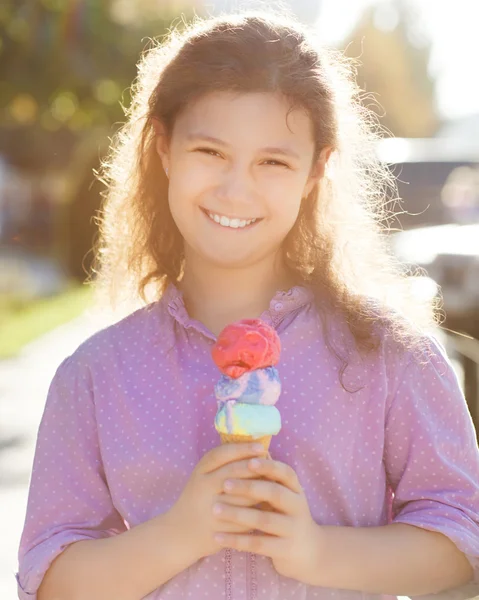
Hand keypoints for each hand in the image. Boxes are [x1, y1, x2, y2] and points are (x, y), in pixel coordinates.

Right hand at [167, 442, 268, 560]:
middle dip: (256, 466)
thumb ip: (225, 464)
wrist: (180, 533)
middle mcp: (202, 488)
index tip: (261, 446)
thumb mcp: (205, 477)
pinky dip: (259, 512)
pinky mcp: (218, 530)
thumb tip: (258, 450)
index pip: (222, 454)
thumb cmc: (200, 498)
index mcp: (200, 472)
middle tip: (273, 464)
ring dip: (263, 490)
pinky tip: (271, 507)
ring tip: (277, 484)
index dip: (242, 449)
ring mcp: (209, 510)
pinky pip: (245, 519)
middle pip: (234, 472)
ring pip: (244, 497)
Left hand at [211, 457, 323, 584]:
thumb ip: (270, 475)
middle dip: (248, 487)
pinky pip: (258, 544)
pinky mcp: (285, 549)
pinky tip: (218, 537)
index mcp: (296, 489)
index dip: (268, 466)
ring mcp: (292, 529)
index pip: (285, 472)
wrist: (309, 551)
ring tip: (215, 509)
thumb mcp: (285, 493)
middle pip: (274, 493)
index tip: (248, 460)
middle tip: (224, 484)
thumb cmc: (288, 514)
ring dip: (238, 514)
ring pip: (264, 520)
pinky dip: (237, 540)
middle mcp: (298, 506)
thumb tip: (252, 445)